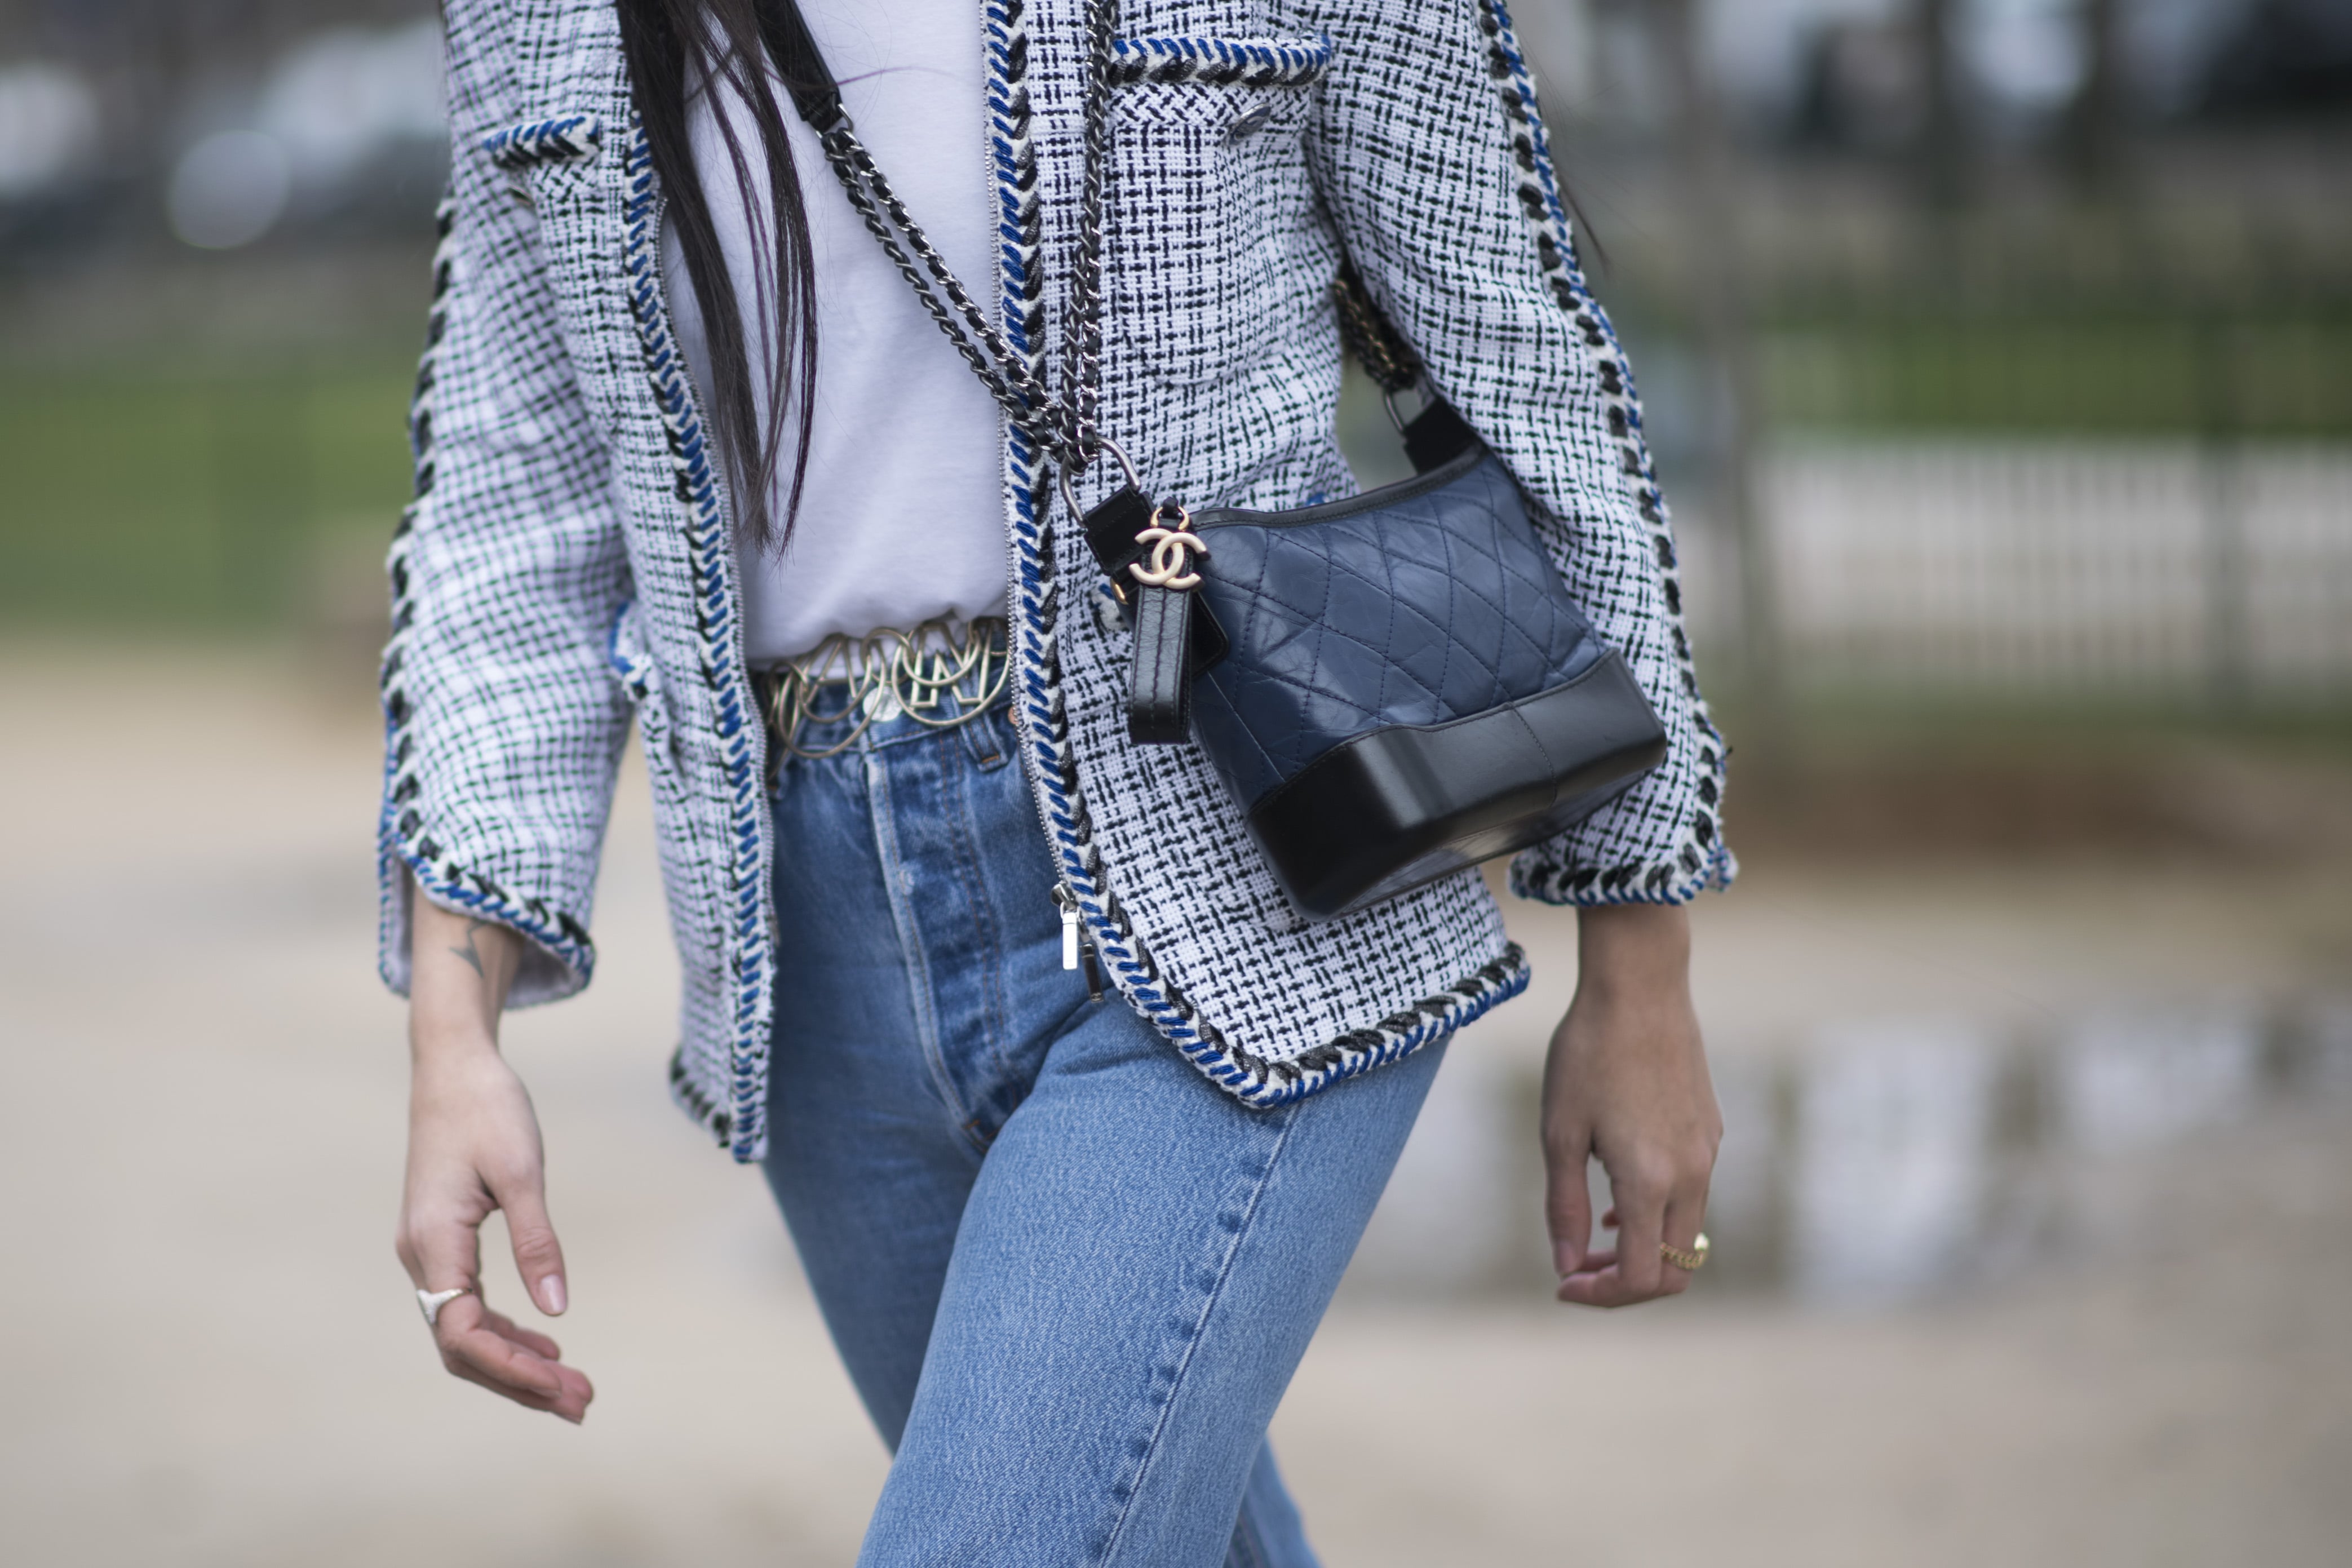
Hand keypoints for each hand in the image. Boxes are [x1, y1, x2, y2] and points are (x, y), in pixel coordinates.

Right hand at [394, 887, 592, 1421]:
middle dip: (520, 1381)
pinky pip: (467, 1307)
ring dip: (515, 1364)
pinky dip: (505, 1333)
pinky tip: (546, 1346)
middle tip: (583, 1404)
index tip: (562, 1384)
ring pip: (464, 1332)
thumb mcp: (522, 1170)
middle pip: (462, 1345)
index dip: (510, 1366)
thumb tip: (557, 1307)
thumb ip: (538, 1240)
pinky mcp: (442, 1244)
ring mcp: (428, 1252)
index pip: (461, 1331)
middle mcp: (421, 1255)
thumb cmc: (488, 1108)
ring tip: (573, 1388)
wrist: (452, 1066)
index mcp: (435, 1240)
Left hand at [1542, 903, 1720, 1308]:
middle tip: (1579, 1270)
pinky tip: (1621, 1192)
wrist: (1639, 988)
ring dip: (1644, 1248)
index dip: (1602, 1297)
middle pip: (1676, 1269)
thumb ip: (1564, 1208)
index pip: (1642, 1279)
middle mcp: (1692, 1175)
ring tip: (1596, 1233)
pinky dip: (1659, 1213)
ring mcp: (1707, 1152)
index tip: (1563, 1285)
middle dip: (1627, 1285)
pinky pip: (1693, 1195)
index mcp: (1651, 1181)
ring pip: (1688, 1234)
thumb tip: (1567, 1268)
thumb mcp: (1559, 1134)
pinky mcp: (1710, 1130)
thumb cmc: (1587, 1054)